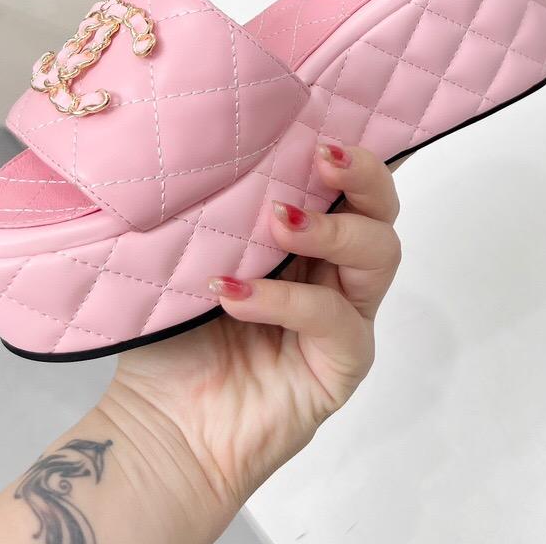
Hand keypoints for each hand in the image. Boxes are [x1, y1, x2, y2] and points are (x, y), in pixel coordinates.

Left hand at [101, 142, 401, 533]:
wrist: (162, 428)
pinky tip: (236, 294)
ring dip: (333, 229)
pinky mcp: (344, 362)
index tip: (322, 118)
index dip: (350, 148)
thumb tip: (215, 146)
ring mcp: (346, 316)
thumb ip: (218, 208)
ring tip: (279, 221)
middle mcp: (335, 270)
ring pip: (379, 254)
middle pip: (382, 208)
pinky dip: (286, 301)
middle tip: (323, 156)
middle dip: (363, 173)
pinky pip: (334, 321)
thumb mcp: (192, 256)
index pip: (347, 181)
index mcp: (306, 236)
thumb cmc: (175, 337)